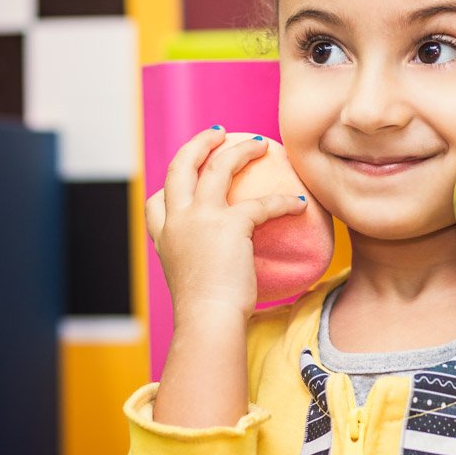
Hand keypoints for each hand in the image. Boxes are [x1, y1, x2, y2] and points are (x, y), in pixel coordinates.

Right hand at [144, 127, 307, 322]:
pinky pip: (263, 204)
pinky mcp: (229, 224)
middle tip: (218, 133)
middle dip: (198, 144)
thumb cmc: (206, 314)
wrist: (208, 321)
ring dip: (241, 150)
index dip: (170, 186)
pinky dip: (284, 203)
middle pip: (180, 167)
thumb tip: (224, 268)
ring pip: (218, 166)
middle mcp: (176, 221)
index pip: (156, 203)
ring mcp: (199, 218)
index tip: (187, 176)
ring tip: (260, 143)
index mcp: (165, 237)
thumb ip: (201, 265)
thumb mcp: (192, 282)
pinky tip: (299, 204)